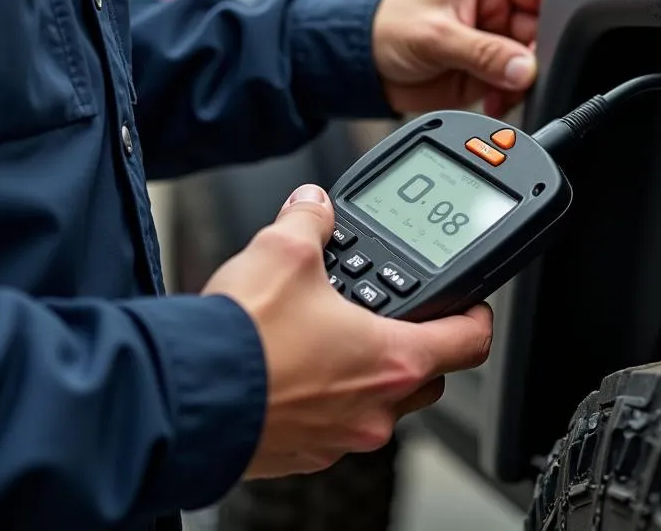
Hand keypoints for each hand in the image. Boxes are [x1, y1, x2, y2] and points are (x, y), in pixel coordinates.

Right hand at [202, 184, 492, 478]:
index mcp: (391, 359)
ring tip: (333, 332)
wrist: (183, 399)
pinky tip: (296, 365)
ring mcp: (339, 438)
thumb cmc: (244, 340)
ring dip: (368, 369)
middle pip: (427, 375)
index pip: (469, 342)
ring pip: (379, 403)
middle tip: (394, 311)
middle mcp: (374, 409)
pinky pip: (334, 423)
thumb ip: (310, 221)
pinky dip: (328, 395)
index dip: (477, 315)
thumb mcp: (285, 251)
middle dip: (417, 340)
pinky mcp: (301, 453)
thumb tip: (313, 207)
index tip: (471, 303)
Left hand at [373, 0, 548, 117]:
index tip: (553, 43)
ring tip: (498, 90)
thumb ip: (485, 53)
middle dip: (536, 58)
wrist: (362, 66)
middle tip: (520, 74)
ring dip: (522, 82)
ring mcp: (494, 42)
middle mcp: (496, 9)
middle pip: (543, 32)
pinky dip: (510, 98)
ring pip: (533, 63)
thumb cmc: (387, 29)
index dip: (556, 15)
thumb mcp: (437, 36)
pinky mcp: (487, 71)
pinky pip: (515, 86)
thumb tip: (526, 68)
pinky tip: (491, 100)